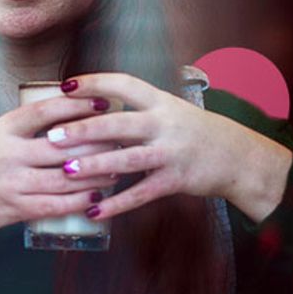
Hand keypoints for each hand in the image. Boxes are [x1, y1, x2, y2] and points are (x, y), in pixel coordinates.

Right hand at [0, 95, 120, 236]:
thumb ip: (17, 133)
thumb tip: (58, 124)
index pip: (43, 111)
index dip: (75, 105)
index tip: (101, 102)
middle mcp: (7, 154)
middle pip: (62, 145)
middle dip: (96, 142)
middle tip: (120, 139)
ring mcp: (11, 182)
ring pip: (64, 177)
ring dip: (95, 174)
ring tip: (115, 170)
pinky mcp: (13, 208)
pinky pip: (54, 205)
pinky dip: (78, 201)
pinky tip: (95, 198)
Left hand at [54, 72, 292, 221]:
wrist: (239, 157)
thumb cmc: (192, 131)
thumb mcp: (168, 110)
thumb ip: (134, 109)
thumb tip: (87, 104)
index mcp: (160, 101)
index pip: (123, 84)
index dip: (94, 83)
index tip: (65, 86)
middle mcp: (165, 123)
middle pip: (119, 123)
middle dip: (84, 129)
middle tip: (53, 136)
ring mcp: (171, 152)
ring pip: (128, 159)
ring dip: (95, 166)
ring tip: (66, 172)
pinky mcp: (176, 180)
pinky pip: (142, 194)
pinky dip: (117, 204)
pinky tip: (94, 210)